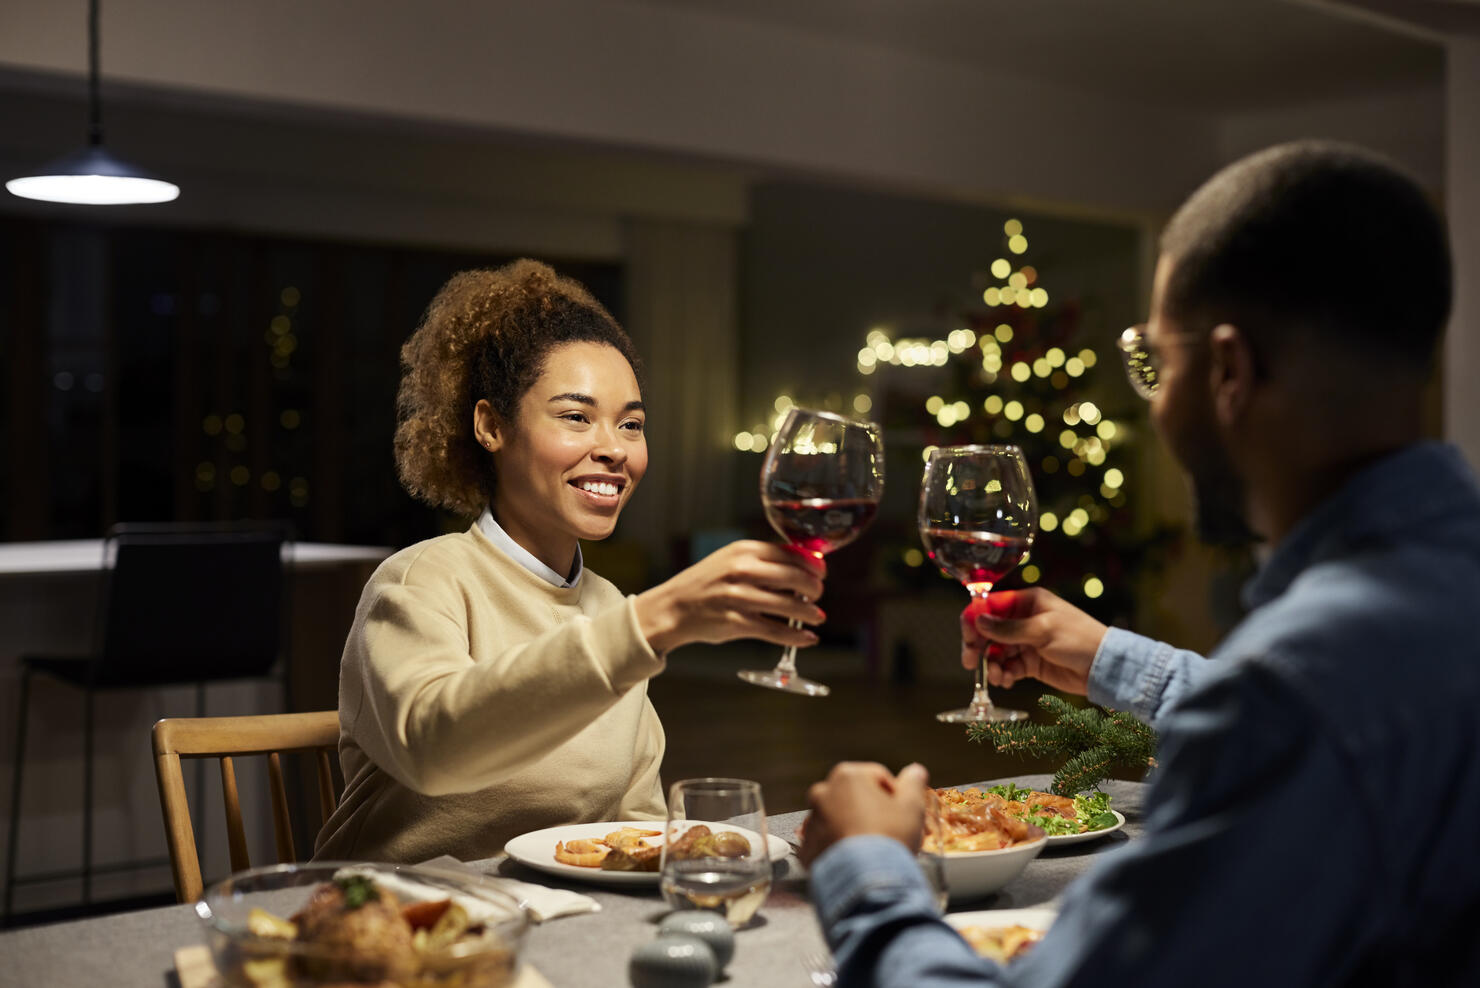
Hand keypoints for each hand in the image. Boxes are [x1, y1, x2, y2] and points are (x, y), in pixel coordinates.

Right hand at [634, 540, 825, 654]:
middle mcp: (741, 570)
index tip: (821, 574)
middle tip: (817, 596)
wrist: (672, 607)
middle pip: (795, 577)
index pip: (791, 553)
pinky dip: (796, 636)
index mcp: (744, 550)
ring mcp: (738, 597)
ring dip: (810, 613)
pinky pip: (775, 630)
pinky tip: (808, 638)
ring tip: (818, 617)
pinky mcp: (736, 622)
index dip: (813, 566)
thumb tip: (804, 568)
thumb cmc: (707, 584)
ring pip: (789, 605)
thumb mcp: (731, 561)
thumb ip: (764, 562)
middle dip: (815, 589)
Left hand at [798, 762, 928, 866]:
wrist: (866, 881)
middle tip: (888, 832)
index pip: (877, 778)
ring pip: (839, 820)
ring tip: (873, 850)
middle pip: (855, 798)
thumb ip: (913, 782)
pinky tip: (856, 861)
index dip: (894, 796)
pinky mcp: (807, 849)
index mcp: (847, 775)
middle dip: (871, 811)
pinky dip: (839, 850)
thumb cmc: (890, 837)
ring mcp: (812, 821)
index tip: (902, 814)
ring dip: (853, 829)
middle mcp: (823, 792)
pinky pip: (827, 845)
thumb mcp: (912, 805)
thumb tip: (915, 771)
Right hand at [961, 587, 1107, 695]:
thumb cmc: (1079, 639)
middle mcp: (1023, 620)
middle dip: (978, 645)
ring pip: (996, 651)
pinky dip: (1004, 674)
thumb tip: (978, 621)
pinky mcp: (1030, 663)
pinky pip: (1008, 666)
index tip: (967, 637)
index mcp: (1028, 602)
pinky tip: (1007, 680)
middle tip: (970, 661)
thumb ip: (1008, 629)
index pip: (991, 606)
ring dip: (992, 664)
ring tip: (997, 676)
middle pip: (988, 630)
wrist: (1104, 667)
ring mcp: (1026, 642)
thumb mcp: (1042, 631)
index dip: (975, 619)